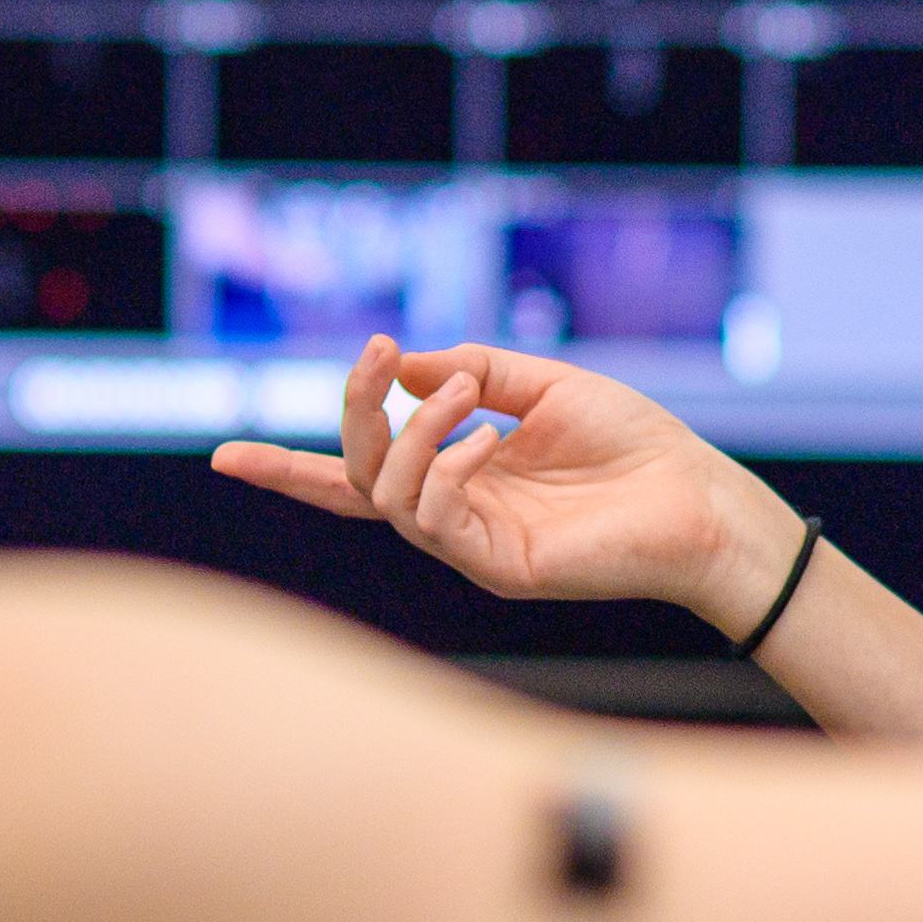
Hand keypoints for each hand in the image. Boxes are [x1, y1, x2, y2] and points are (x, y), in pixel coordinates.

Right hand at [207, 338, 801, 626]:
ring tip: (460, 393)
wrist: (700, 498)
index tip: (222, 458)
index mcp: (459, 473)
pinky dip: (446, 466)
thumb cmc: (635, 445)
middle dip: (350, 412)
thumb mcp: (543, 384)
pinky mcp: (498, 567)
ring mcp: (472, 546)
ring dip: (410, 431)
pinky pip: (435, 517)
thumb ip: (471, 369)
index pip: (357, 476)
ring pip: (387, 495)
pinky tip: (489, 440)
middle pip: (357, 476)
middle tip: (377, 354)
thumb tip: (401, 364)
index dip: (288, 471)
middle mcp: (454, 514)